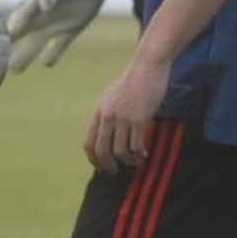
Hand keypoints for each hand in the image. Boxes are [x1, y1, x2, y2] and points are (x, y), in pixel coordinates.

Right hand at [7, 0, 117, 70]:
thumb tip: (44, 6)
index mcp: (32, 5)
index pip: (15, 20)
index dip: (4, 29)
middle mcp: (39, 18)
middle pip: (19, 36)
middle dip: (6, 47)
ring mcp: (53, 27)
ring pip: (35, 44)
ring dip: (25, 56)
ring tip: (15, 69)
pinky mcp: (69, 32)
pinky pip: (58, 46)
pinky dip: (52, 54)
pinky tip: (46, 62)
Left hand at [84, 52, 170, 173]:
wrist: (148, 66)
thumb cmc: (134, 80)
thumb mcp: (113, 96)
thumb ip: (108, 113)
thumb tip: (109, 133)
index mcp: (99, 112)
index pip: (89, 143)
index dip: (93, 159)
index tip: (101, 167)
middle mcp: (107, 117)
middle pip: (102, 151)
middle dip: (108, 165)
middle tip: (116, 171)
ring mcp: (122, 119)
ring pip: (120, 151)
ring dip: (128, 161)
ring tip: (136, 162)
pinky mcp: (139, 119)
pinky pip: (136, 145)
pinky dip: (139, 154)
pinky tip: (144, 154)